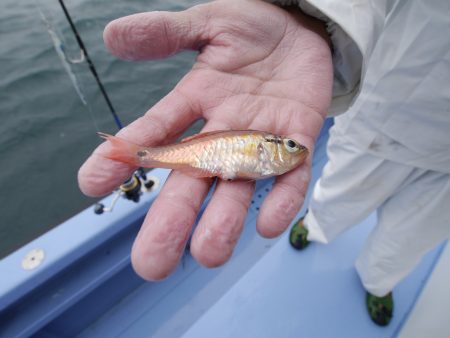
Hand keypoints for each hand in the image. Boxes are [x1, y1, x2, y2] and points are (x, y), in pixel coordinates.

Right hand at [78, 0, 331, 279]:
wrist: (303, 27)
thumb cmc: (254, 27)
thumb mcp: (208, 24)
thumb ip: (165, 33)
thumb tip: (113, 35)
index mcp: (197, 103)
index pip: (155, 135)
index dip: (124, 159)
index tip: (91, 183)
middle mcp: (223, 132)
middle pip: (193, 182)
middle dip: (172, 221)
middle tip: (151, 264)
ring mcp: (261, 141)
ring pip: (238, 190)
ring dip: (223, 222)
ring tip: (207, 254)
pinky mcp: (298, 141)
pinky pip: (290, 178)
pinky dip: (281, 201)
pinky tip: (266, 226)